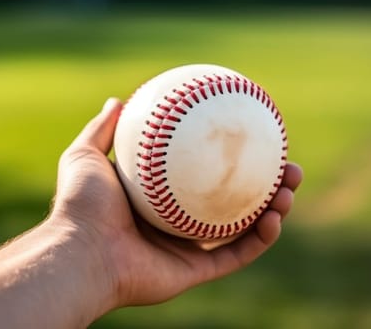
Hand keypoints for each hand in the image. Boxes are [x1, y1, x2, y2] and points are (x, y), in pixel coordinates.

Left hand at [52, 98, 302, 308]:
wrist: (80, 253)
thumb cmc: (81, 204)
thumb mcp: (86, 154)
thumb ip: (103, 128)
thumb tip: (118, 99)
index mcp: (159, 198)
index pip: (201, 175)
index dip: (228, 158)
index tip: (249, 135)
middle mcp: (176, 222)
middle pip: (231, 200)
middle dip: (263, 183)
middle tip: (284, 163)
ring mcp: (188, 249)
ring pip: (242, 228)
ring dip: (273, 209)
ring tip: (290, 187)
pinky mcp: (195, 271)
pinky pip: (237, 254)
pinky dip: (260, 238)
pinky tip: (276, 216)